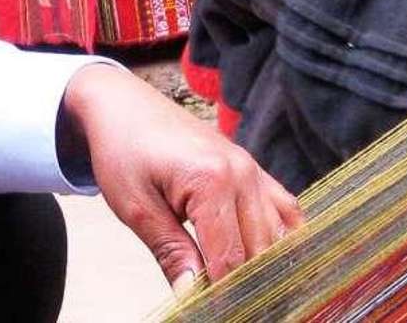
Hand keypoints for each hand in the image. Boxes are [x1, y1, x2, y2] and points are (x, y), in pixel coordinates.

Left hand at [60, 64, 302, 288]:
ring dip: (268, 265)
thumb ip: (171, 253)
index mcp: (212, 182)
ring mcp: (252, 168)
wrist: (121, 105)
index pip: (230, 259)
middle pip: (260, 250)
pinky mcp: (253, 168)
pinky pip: (284, 207)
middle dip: (249, 285)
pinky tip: (277, 261)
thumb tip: (193, 296)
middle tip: (234, 308)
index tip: (216, 312)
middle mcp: (242, 173)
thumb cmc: (123, 152)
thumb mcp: (137, 209)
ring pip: (280, 233)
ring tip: (256, 294)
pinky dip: (285, 237)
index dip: (225, 295)